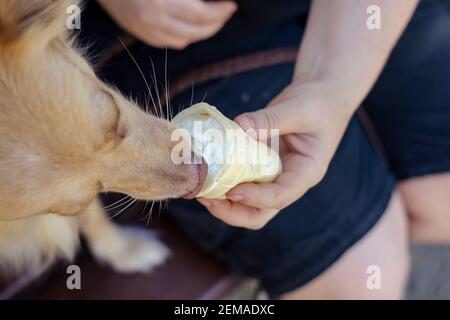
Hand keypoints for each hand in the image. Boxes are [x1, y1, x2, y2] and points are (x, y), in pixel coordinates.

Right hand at [98, 0, 236, 48]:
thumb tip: (204, 1)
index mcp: (162, 2)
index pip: (201, 15)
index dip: (220, 12)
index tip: (231, 6)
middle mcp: (155, 20)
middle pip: (196, 32)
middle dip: (215, 24)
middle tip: (225, 14)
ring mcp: (146, 29)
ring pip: (183, 41)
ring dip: (201, 34)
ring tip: (211, 23)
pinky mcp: (139, 33)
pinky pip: (167, 43)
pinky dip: (183, 39)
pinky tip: (190, 30)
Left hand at [197, 82, 353, 229]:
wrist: (321, 97)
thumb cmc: (318, 104)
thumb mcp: (299, 109)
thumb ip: (271, 119)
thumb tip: (238, 125)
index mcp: (306, 173)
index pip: (281, 196)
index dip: (256, 198)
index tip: (232, 190)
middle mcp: (289, 181)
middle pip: (260, 213)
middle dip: (232, 212)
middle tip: (206, 197)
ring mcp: (272, 177)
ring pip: (247, 204)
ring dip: (223, 202)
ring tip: (200, 188)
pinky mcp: (259, 166)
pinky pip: (240, 181)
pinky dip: (222, 181)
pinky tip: (206, 171)